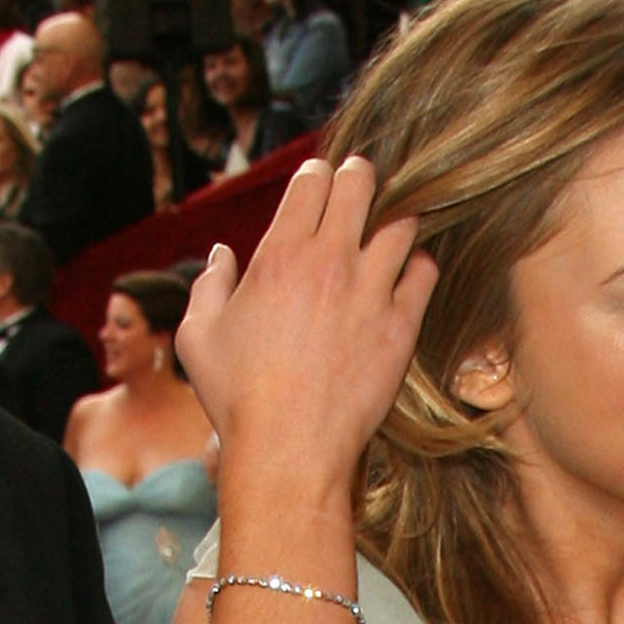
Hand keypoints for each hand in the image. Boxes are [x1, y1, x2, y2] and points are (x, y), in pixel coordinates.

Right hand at [177, 156, 434, 500]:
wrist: (288, 448)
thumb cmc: (237, 397)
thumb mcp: (199, 337)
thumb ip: (209, 285)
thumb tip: (221, 255)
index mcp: (279, 255)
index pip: (312, 180)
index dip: (317, 175)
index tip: (320, 185)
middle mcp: (329, 263)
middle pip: (361, 184)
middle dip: (361, 176)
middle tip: (361, 184)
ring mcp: (370, 293)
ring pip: (401, 224)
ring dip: (394, 219)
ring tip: (388, 230)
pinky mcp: (400, 327)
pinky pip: (424, 272)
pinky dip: (418, 266)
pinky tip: (407, 275)